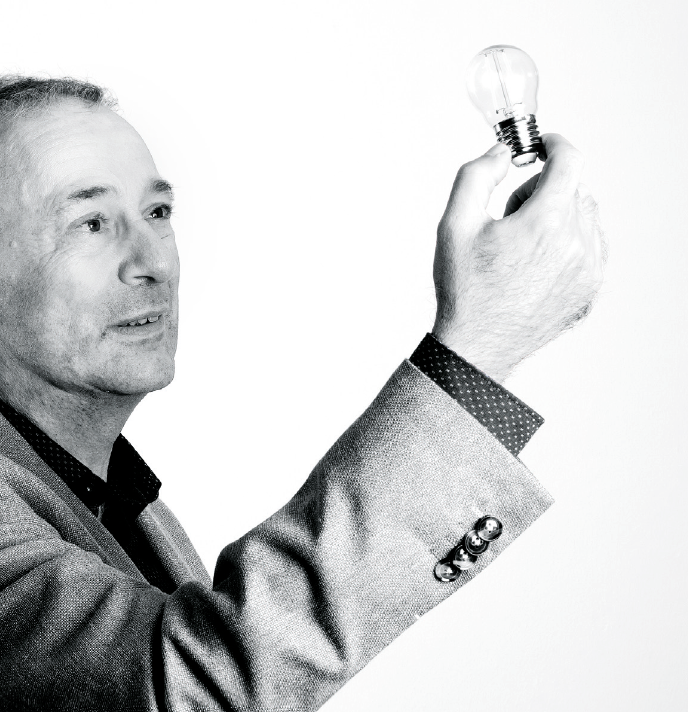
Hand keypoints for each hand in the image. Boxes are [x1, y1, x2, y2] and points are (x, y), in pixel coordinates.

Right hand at [432, 134, 604, 382]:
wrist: (477, 345)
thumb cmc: (465, 289)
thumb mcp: (455, 223)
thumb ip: (477, 175)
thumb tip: (501, 153)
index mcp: (547, 222)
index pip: (570, 160)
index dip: (553, 145)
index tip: (542, 147)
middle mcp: (578, 245)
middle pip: (575, 188)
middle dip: (545, 188)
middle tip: (512, 214)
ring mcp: (589, 271)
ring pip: (587, 218)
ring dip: (560, 215)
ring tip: (523, 245)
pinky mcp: (590, 291)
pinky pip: (592, 249)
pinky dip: (571, 243)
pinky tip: (537, 264)